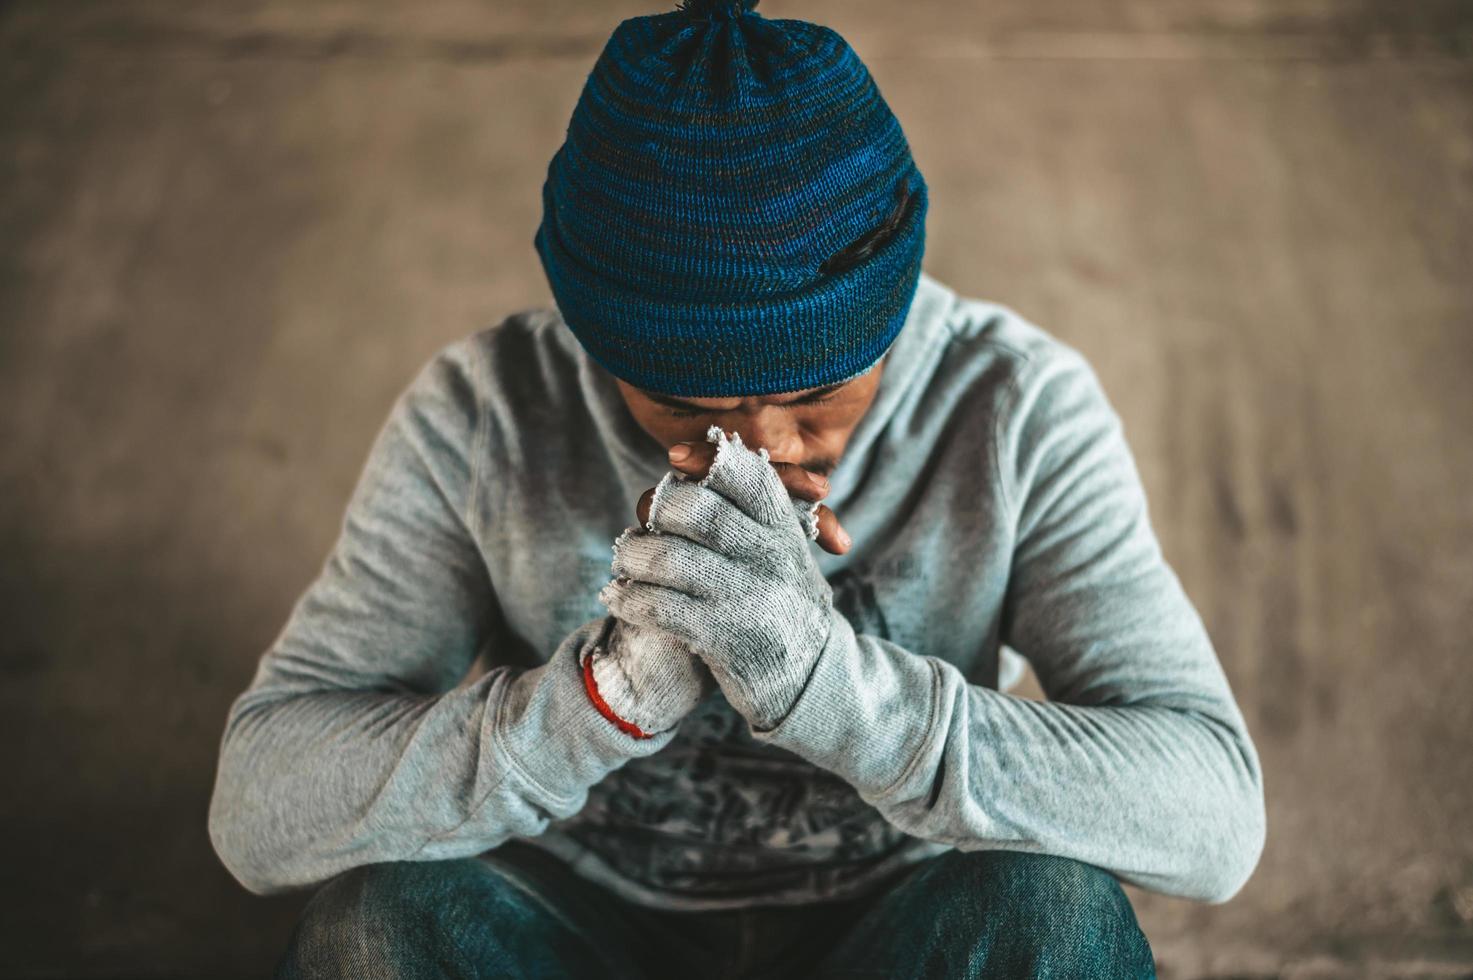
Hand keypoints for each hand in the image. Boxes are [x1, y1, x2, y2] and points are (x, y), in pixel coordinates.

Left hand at [600, 425, 840, 730]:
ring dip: (633, 555)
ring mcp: (747, 598)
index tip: (674, 459)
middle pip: (699, 511)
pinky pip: (659, 607)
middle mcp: (771, 558)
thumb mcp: (787, 552)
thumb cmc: (784, 603)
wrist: (813, 679)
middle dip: (659, 510)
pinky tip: (619, 597)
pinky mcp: (723, 637)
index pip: (749, 475)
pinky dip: (630, 598)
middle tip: (644, 519)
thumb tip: (692, 457)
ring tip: (624, 560)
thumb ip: (752, 510)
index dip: (707, 459)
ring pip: (670, 558)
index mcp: (785, 530)